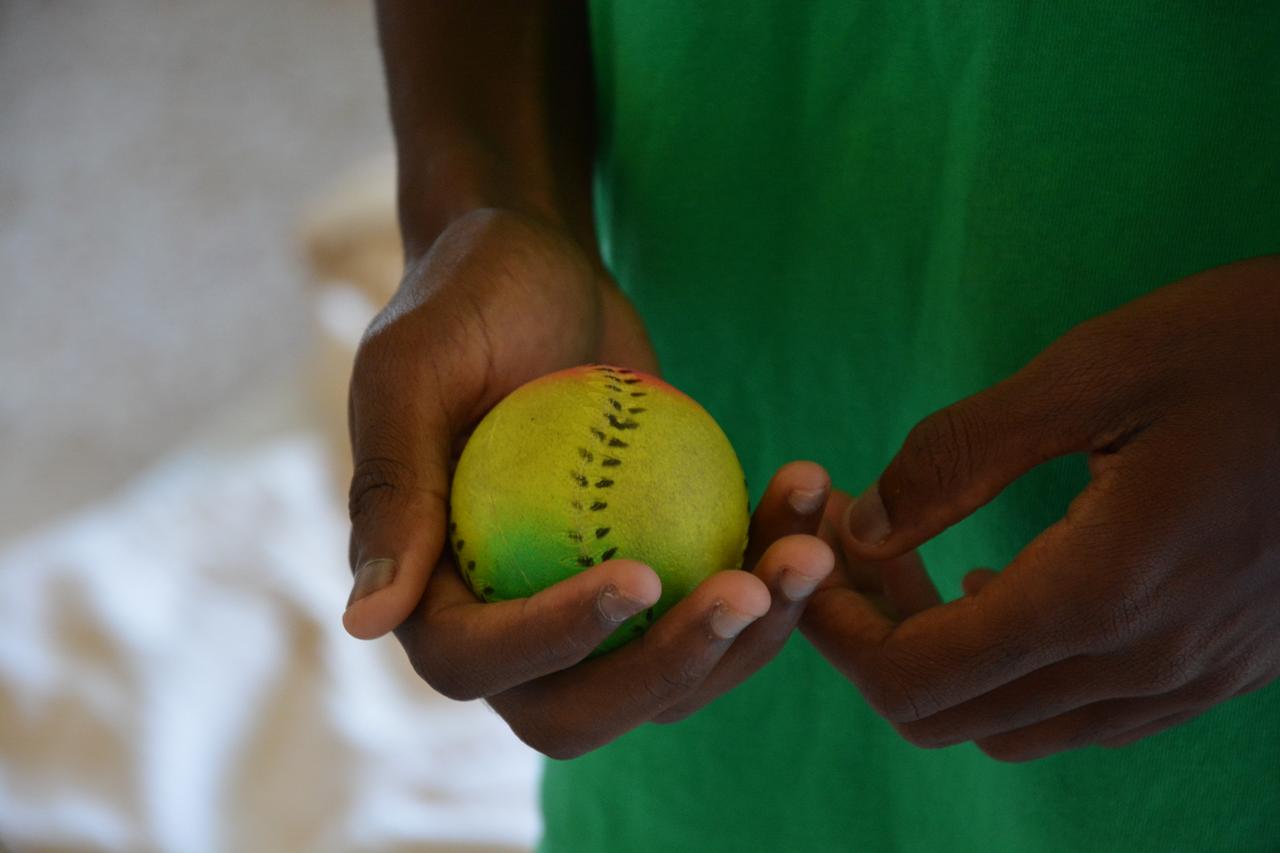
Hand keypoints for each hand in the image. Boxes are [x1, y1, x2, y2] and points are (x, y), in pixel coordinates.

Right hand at [344, 208, 834, 756]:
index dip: (558, 639)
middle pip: (581, 709)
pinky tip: (809, 503)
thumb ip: (391, 489)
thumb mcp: (414, 367)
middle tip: (750, 587)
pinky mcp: (656, 575)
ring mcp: (586, 611)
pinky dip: (770, 575)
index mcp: (427, 594)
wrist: (539, 275)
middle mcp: (503, 625)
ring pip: (665, 678)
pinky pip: (714, 610)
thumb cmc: (467, 302)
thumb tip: (366, 625)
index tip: (640, 573)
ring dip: (748, 633)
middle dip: (671, 668)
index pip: (478, 660)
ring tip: (811, 546)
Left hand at [803, 256, 1279, 760]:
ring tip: (925, 558)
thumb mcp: (1096, 371)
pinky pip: (1080, 713)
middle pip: (948, 715)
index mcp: (1102, 594)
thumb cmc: (1254, 348)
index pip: (915, 676)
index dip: (835, 630)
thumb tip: (861, 521)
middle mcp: (1147, 665)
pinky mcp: (1222, 670)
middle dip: (876, 641)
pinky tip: (1008, 578)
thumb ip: (961, 454)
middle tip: (862, 545)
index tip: (809, 556)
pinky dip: (1014, 671)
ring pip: (1011, 728)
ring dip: (942, 659)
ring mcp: (1191, 681)